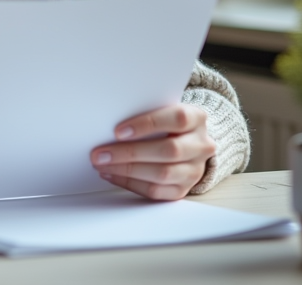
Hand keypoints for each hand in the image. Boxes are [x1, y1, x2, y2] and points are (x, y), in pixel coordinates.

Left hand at [90, 104, 214, 200]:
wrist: (186, 142)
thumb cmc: (165, 122)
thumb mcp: (160, 110)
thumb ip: (143, 112)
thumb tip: (107, 124)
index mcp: (196, 118)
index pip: (177, 118)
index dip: (147, 124)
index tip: (118, 131)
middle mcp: (201, 145)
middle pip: (168, 151)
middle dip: (130, 153)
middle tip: (101, 154)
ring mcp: (195, 170)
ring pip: (162, 174)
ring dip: (127, 171)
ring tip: (102, 165)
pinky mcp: (183, 189)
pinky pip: (156, 191)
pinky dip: (130, 183)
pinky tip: (112, 175)